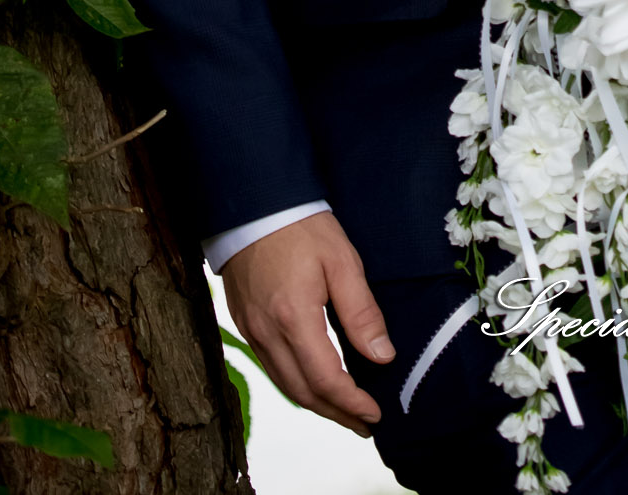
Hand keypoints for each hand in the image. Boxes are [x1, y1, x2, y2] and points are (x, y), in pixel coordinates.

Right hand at [222, 210, 392, 434]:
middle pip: (303, 394)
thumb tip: (382, 356)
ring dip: (316, 405)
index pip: (326, 380)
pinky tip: (314, 383)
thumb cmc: (300, 226)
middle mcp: (268, 334)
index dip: (352, 403)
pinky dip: (296, 385)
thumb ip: (362, 312)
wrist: (252, 204)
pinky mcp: (245, 325)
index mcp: (294, 318)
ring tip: (344, 411)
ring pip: (285, 386)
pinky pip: (272, 368)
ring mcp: (252, 332)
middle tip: (364, 423)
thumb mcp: (342, 261)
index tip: (375, 414)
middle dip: (336, 414)